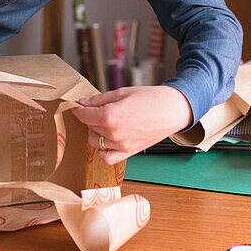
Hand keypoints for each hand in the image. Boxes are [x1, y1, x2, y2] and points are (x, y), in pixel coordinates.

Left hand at [71, 86, 193, 164]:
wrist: (173, 110)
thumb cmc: (150, 98)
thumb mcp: (122, 92)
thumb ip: (100, 99)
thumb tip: (82, 102)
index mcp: (111, 116)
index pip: (84, 115)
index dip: (79, 109)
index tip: (78, 106)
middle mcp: (114, 133)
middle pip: (89, 127)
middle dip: (90, 117)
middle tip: (98, 109)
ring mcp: (121, 145)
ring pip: (95, 141)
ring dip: (96, 132)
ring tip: (107, 122)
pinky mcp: (129, 152)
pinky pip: (107, 158)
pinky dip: (103, 150)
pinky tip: (108, 139)